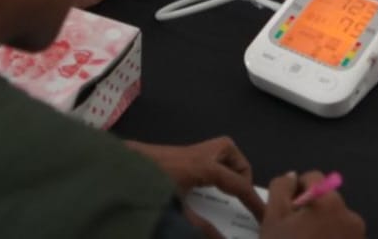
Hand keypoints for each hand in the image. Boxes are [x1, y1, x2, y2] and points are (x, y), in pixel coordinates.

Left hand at [126, 138, 263, 218]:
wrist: (114, 170)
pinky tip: (197, 188)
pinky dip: (208, 168)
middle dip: (240, 171)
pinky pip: (201, 156)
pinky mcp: (172, 155)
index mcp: (202, 167)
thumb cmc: (147, 188)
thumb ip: (200, 228)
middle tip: (237, 194)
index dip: (253, 201)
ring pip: (216, 149)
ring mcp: (184, 152)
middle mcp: (197, 154)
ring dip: (225, 166)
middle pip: (229, 152)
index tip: (263, 215)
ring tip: (221, 191)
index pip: (237, 183)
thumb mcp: (176, 213)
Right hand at [260, 171, 364, 238]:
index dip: (295, 191)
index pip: (313, 178)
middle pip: (326, 199)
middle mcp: (351, 217)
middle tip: (293, 233)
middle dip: (309, 211)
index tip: (286, 213)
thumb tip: (293, 176)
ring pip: (333, 220)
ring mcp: (358, 237)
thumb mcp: (273, 218)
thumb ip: (281, 188)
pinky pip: (341, 237)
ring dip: (319, 227)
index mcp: (331, 203)